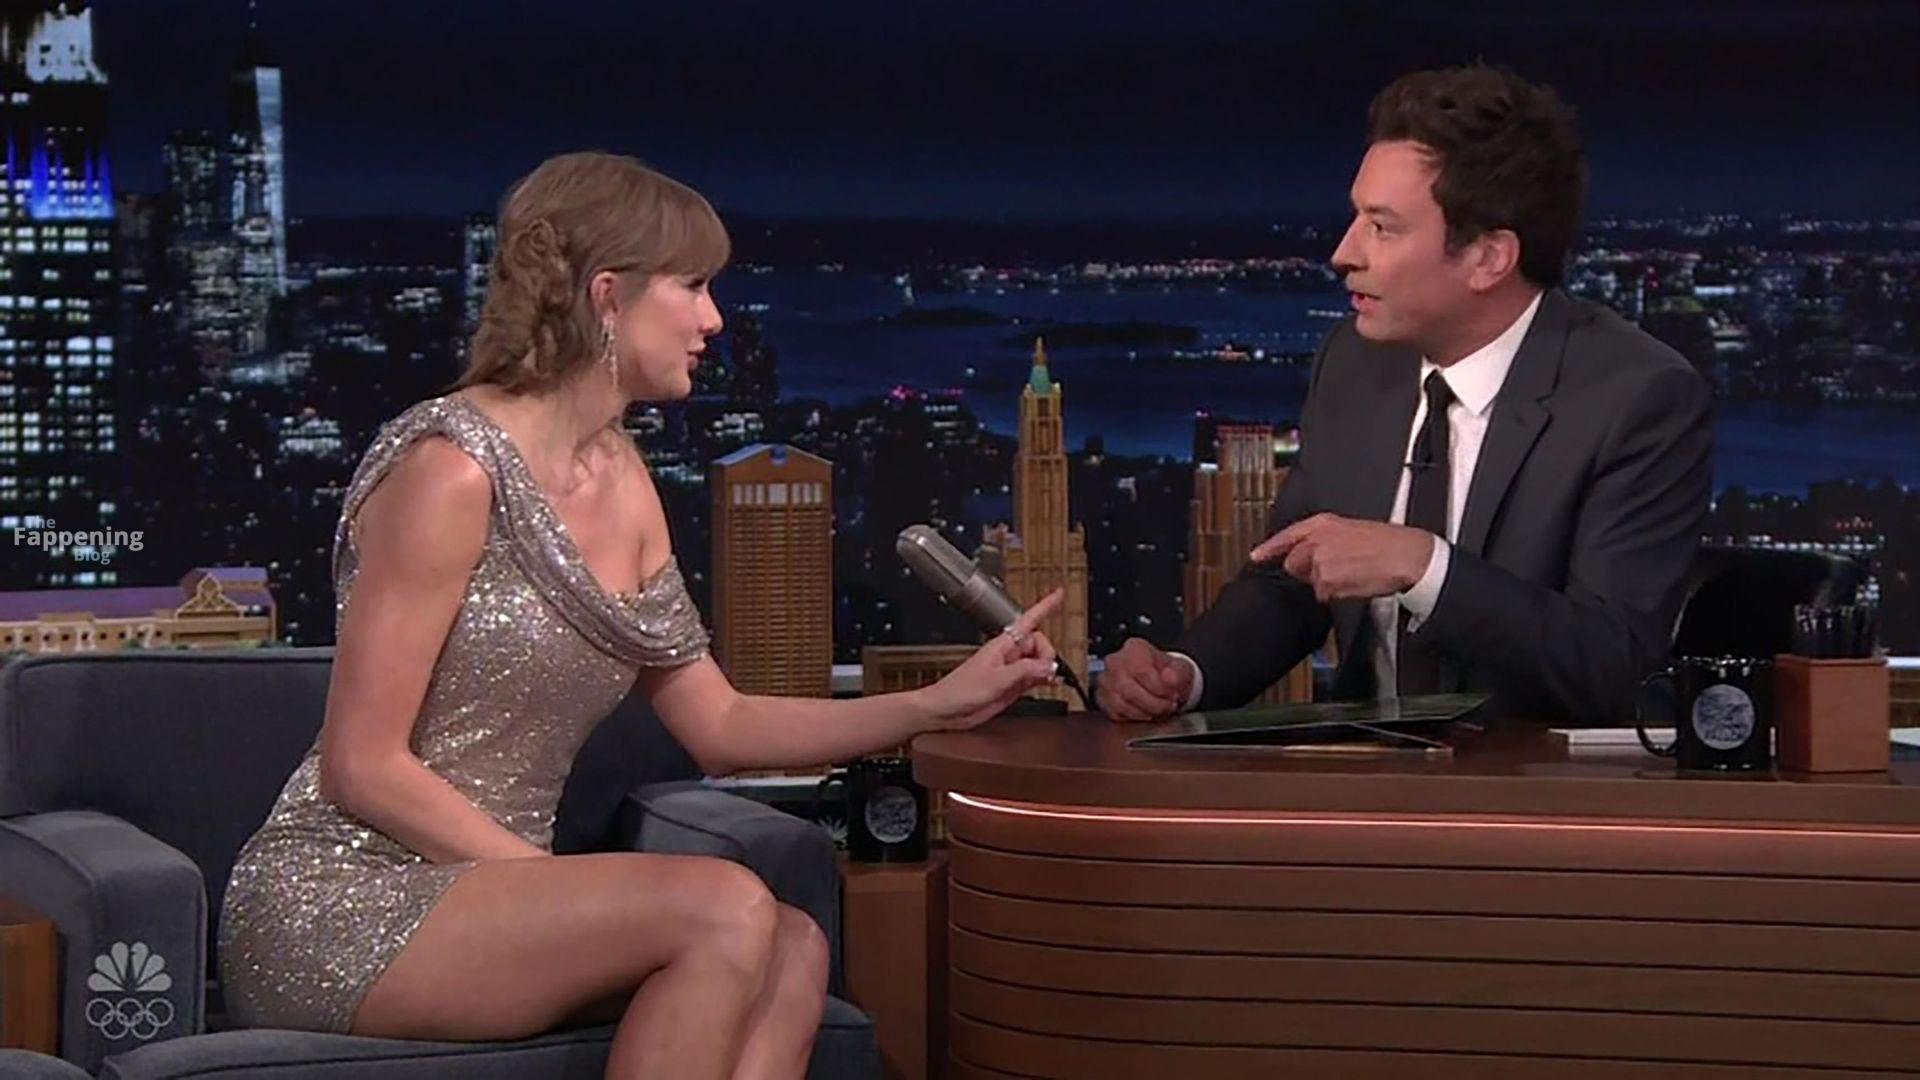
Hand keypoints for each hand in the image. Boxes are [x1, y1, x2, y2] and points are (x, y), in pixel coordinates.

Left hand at [921, 588, 1063, 730]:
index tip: (1059, 595)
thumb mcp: (995, 679)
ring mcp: (1010, 669)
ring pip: (1039, 661)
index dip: (1045, 606)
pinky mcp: (1011, 684)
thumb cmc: (959, 690)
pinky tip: (1049, 682)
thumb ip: (1023, 671)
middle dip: (1047, 655)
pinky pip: (1034, 676)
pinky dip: (1044, 678)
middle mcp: (1008, 655)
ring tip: (1047, 678)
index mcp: (1002, 645)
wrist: (946, 709)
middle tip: (1044, 670)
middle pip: (1040, 644)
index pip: (1029, 620)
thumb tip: (1046, 666)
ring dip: (1047, 668)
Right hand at [1095, 637, 1193, 722]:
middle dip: (1153, 704)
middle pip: (1129, 690)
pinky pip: (1115, 712)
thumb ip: (1179, 672)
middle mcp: (1115, 662)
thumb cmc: (1167, 673)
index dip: (1160, 689)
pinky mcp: (1102, 697)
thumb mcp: (1182, 669)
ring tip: (1157, 710)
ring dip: (1143, 712)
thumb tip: (1170, 678)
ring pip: (1120, 703)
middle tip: (1167, 706)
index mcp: (1135, 648)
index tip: (1173, 695)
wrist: (1159, 680)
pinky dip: (1132, 716)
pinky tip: (1144, 712)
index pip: (1142, 672)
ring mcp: (1106, 680)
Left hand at [1249, 513, 1435, 603]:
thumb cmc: (1388, 543)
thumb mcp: (1351, 529)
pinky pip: (1324, 595)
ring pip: (1310, 582)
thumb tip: (1312, 553)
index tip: (1256, 556)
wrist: (1407, 555)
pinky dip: (1337, 594)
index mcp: (1322, 523)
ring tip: (1352, 574)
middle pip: (1293, 565)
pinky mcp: (1326, 581)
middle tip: (1337, 570)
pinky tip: (1355, 582)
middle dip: (1308, 572)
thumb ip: (1324, 538)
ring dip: (1326, 584)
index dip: (1269, 548)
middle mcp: (1316, 540)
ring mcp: (1319, 561)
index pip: (1286, 536)